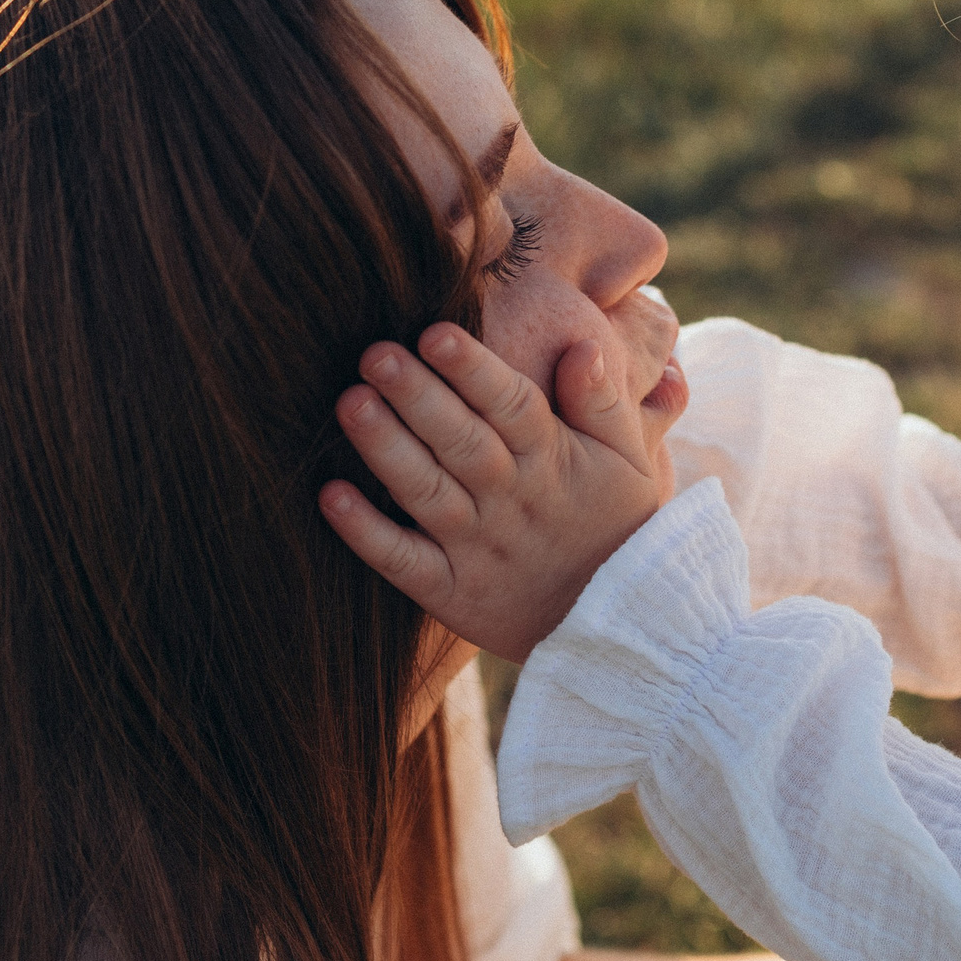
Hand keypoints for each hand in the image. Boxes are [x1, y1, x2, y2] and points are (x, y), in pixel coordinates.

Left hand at [318, 322, 671, 661]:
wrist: (618, 626)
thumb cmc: (615, 525)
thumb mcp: (629, 462)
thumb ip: (602, 403)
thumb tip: (582, 346)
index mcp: (552, 460)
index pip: (511, 405)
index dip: (473, 370)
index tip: (435, 333)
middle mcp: (510, 500)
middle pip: (460, 441)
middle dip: (417, 395)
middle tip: (375, 354)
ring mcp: (477, 548)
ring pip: (427, 492)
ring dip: (386, 449)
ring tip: (350, 403)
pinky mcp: (450, 592)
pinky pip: (403, 562)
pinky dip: (367, 533)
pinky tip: (331, 497)